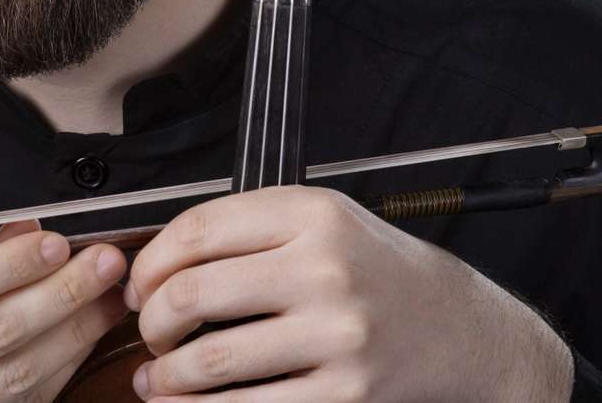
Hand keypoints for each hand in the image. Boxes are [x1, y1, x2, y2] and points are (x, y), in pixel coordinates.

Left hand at [123, 187, 573, 401]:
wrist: (464, 330)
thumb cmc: (378, 273)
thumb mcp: (321, 222)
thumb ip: (247, 229)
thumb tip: (157, 264)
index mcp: (311, 215)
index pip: (195, 231)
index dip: (148, 264)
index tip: (137, 286)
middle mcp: (324, 269)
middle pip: (192, 295)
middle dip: (152, 323)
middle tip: (149, 333)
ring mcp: (338, 335)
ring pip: (211, 361)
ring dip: (166, 376)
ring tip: (158, 378)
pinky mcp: (347, 394)